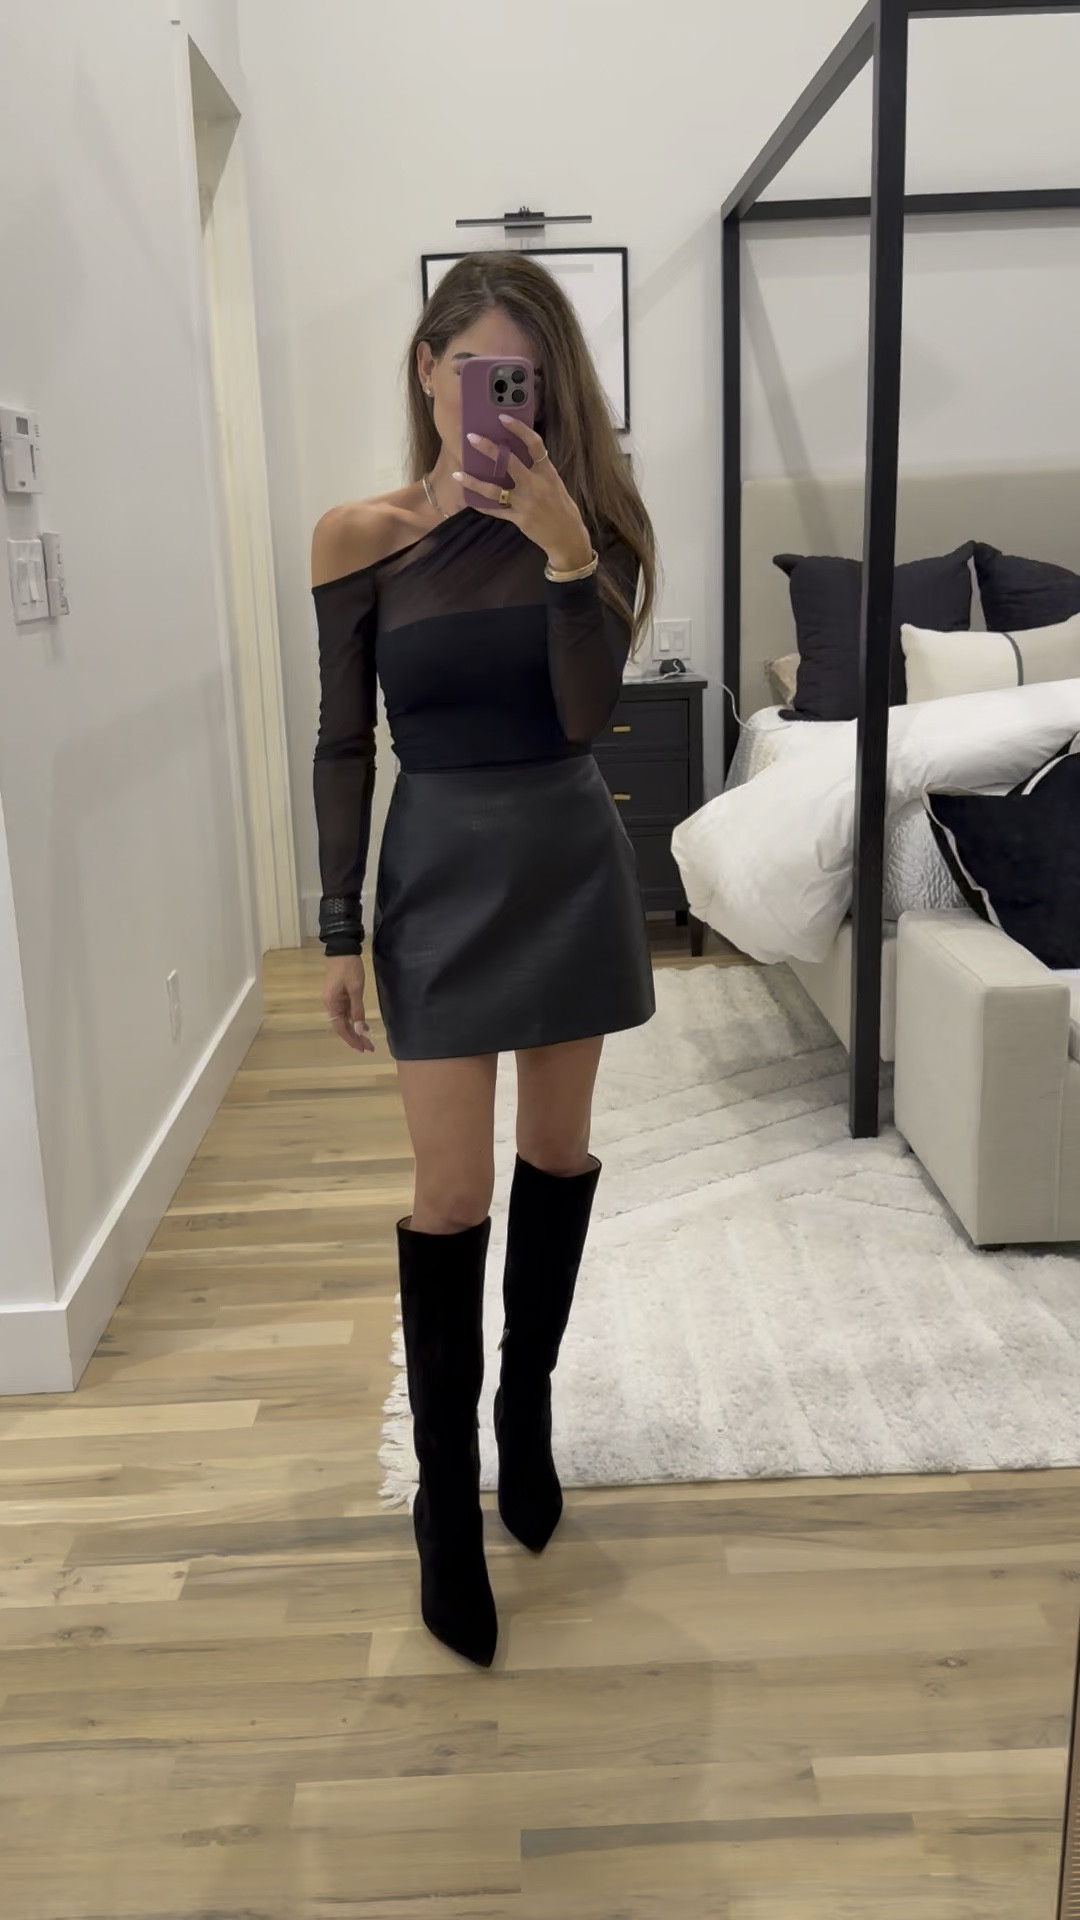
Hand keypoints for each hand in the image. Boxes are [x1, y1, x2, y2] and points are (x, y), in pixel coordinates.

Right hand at [323, 955, 374, 1055]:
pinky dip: (354, 1019)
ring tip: (367, 1040)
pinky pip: (346, 1011)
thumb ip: (357, 1010)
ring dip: (355, 1030)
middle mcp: (330, 1004)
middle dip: (355, 1037)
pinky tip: (363, 1025)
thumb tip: (359, 1030)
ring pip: (344, 1019)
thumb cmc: (349, 968)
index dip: (351, 1039)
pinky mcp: (339, 994)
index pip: (340, 1027)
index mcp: (331, 1003)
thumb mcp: (355, 990)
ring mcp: (334, 999)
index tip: (362, 1048)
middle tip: (368, 1047)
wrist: (343, 949)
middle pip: (342, 1025)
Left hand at [454, 417, 592, 572]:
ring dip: (473, 482)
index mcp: (547, 473)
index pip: (534, 444)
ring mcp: (526, 503)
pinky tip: (469, 500)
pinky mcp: (519, 519)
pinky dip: (482, 506)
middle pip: (509, 462)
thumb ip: (537, 470)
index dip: (518, 429)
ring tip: (457, 474)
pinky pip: (496, 511)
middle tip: (471, 438)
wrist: (568, 537)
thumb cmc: (561, 506)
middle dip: (488, 448)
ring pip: (494, 490)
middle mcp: (536, 485)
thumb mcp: (554, 484)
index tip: (503, 417)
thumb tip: (514, 454)